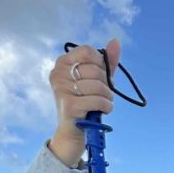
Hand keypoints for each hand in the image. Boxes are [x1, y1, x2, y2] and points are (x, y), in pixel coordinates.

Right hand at [47, 39, 120, 166]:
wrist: (75, 130)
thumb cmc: (86, 102)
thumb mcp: (97, 80)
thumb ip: (106, 62)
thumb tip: (116, 42)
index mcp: (62, 62)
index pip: (88, 51)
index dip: (100, 64)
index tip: (100, 76)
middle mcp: (58, 73)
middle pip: (95, 70)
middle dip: (106, 84)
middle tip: (102, 94)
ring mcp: (61, 88)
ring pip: (99, 86)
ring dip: (108, 97)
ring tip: (103, 103)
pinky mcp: (68, 104)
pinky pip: (98, 100)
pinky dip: (107, 107)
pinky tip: (102, 110)